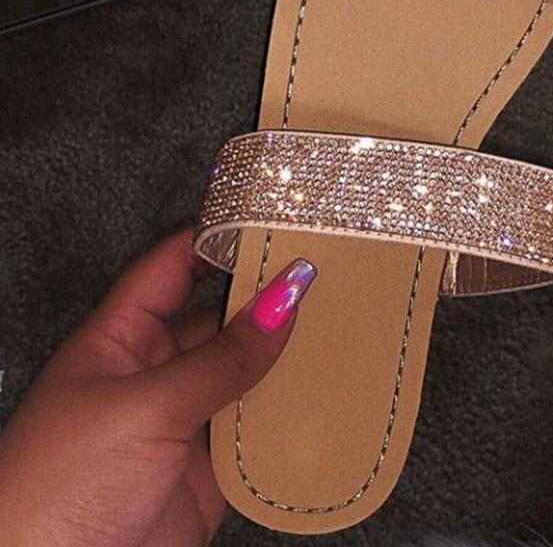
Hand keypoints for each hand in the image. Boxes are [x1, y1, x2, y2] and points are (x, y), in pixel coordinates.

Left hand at [0, 230, 315, 546]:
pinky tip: (323, 389)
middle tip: (320, 274)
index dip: (216, 240)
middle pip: (218, 317)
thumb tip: (283, 300)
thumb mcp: (146, 406)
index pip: (173, 267)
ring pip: (244, 371)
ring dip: (283, 355)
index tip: (269, 224)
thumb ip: (223, 357)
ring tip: (336, 324)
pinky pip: (256, 425)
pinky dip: (289, 411)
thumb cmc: (57, 487)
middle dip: (263, 297)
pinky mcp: (208, 465)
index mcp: (121, 337)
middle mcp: (155, 370)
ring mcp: (183, 417)